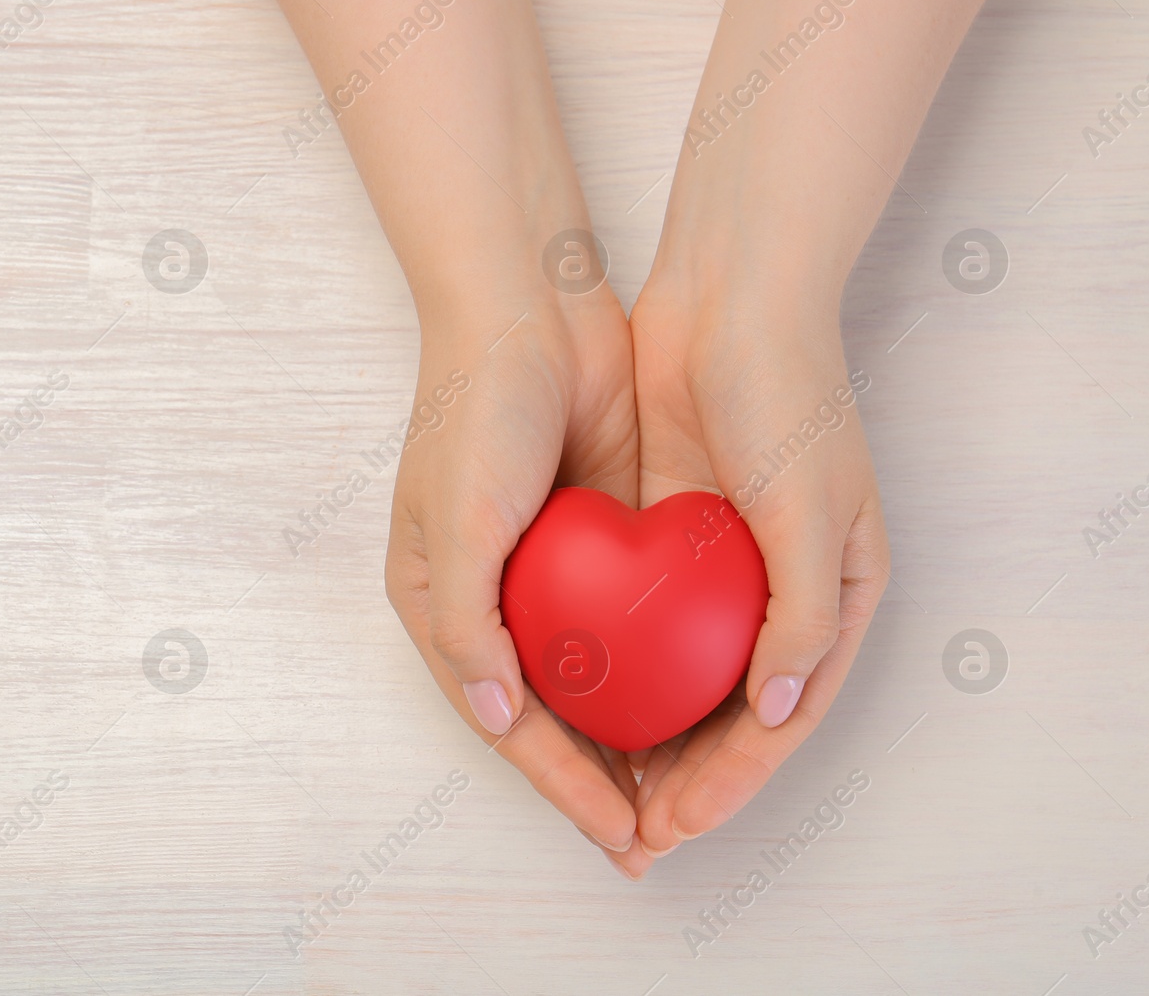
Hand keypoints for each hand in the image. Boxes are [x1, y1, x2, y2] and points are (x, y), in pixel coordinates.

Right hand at [384, 287, 656, 878]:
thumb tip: (500, 717)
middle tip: (657, 841)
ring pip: (601, 679)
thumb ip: (466, 625)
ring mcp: (551, 569)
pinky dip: (660, 669)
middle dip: (601, 782)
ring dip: (636, 737)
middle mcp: (495, 598)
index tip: (621, 835)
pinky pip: (634, 620)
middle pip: (554, 715)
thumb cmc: (471, 411)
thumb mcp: (454, 521)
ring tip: (687, 795)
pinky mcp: (600, 536)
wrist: (527, 308)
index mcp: (444, 604)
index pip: (509, 722)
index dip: (563, 786)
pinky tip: (705, 704)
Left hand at [625, 273, 889, 858]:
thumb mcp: (810, 505)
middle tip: (630, 835)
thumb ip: (802, 615)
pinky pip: (645, 625)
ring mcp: (722, 570)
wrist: (729, 301)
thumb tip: (777, 712)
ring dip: (649, 738)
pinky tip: (581, 704)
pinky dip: (622, 671)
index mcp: (834, 598)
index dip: (730, 783)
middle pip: (730, 716)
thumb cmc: (787, 397)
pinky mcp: (673, 539)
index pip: (779, 720)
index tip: (675, 827)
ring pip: (682, 681)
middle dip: (685, 780)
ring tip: (602, 790)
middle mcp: (780, 595)